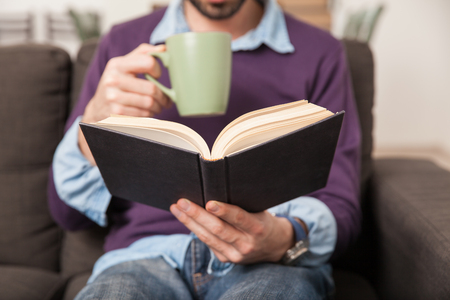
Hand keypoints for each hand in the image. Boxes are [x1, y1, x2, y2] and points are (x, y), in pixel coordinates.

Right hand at [79, 43, 171, 163]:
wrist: (99, 107)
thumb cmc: (117, 83)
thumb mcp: (124, 65)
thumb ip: (143, 54)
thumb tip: (163, 48)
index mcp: (117, 64)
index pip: (148, 62)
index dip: (158, 70)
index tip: (157, 75)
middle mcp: (113, 80)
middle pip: (152, 88)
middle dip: (163, 96)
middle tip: (165, 99)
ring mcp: (113, 97)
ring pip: (149, 103)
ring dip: (158, 106)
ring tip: (158, 105)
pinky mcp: (116, 113)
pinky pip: (143, 114)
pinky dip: (150, 114)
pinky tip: (148, 112)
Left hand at [170, 199, 294, 263]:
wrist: (275, 246)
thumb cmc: (263, 220)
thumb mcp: (260, 211)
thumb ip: (241, 205)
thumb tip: (214, 188)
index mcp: (258, 228)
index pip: (239, 218)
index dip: (224, 210)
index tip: (208, 202)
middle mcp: (246, 244)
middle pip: (217, 229)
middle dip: (197, 215)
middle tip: (182, 202)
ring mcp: (235, 255)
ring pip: (208, 238)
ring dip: (189, 222)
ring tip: (177, 209)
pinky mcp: (226, 260)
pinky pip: (208, 243)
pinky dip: (196, 230)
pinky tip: (185, 219)